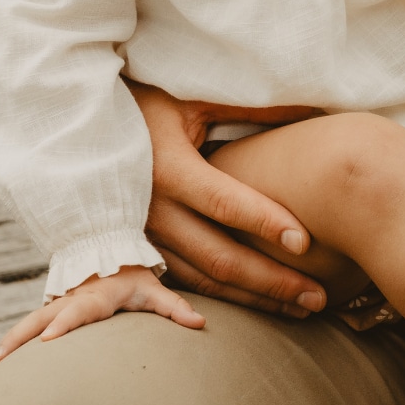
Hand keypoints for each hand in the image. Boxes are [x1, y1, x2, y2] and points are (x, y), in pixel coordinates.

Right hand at [0, 265, 203, 362]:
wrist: (111, 253)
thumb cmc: (135, 277)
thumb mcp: (154, 290)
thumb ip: (175, 307)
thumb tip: (200, 323)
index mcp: (95, 297)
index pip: (78, 311)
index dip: (63, 325)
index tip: (47, 340)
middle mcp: (71, 300)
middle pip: (41, 319)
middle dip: (21, 339)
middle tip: (0, 361)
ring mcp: (57, 305)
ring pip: (29, 323)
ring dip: (11, 343)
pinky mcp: (51, 312)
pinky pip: (28, 328)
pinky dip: (12, 344)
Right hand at [128, 81, 327, 316]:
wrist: (86, 123)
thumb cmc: (145, 100)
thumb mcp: (192, 95)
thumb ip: (248, 108)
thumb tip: (311, 104)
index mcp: (168, 169)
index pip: (224, 204)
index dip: (266, 223)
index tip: (306, 242)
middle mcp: (153, 210)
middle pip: (219, 257)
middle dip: (271, 281)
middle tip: (318, 297)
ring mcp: (144, 235)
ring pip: (204, 280)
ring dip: (253, 298)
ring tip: (301, 308)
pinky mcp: (142, 248)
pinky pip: (187, 280)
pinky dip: (226, 296)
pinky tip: (259, 303)